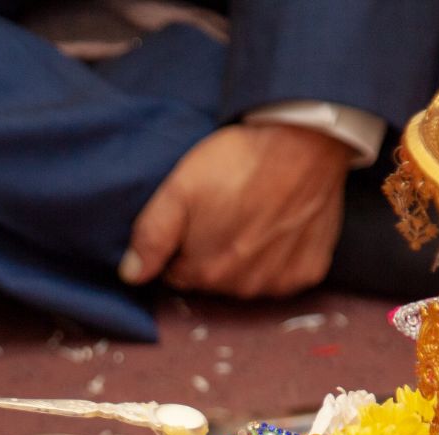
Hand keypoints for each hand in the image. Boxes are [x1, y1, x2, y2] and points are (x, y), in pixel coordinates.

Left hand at [122, 123, 349, 297]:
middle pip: (213, 279)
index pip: (178, 273)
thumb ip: (151, 236)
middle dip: (212, 252)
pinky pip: (284, 275)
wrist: (303, 141)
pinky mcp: (308, 272)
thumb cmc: (237, 161)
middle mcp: (241, 288)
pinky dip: (280, 257)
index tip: (195, 217)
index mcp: (204, 273)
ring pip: (247, 280)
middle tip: (225, 210)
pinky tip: (280, 226)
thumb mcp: (179, 189)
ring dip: (245, 257)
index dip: (181, 246)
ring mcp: (278, 283)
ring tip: (253, 215)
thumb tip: (131, 275)